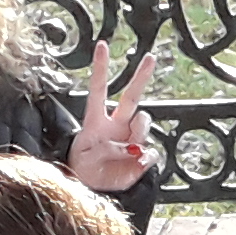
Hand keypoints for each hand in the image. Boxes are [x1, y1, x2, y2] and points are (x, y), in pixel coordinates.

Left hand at [66, 37, 161, 193]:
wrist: (93, 189)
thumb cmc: (84, 169)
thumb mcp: (86, 158)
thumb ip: (108, 149)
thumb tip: (133, 149)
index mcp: (96, 121)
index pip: (99, 88)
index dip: (101, 67)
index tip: (103, 45)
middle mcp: (116, 125)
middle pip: (131, 96)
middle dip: (141, 75)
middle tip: (150, 57)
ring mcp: (131, 139)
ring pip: (144, 123)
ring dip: (139, 133)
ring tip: (128, 151)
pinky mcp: (142, 156)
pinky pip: (151, 152)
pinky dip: (145, 159)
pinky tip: (136, 163)